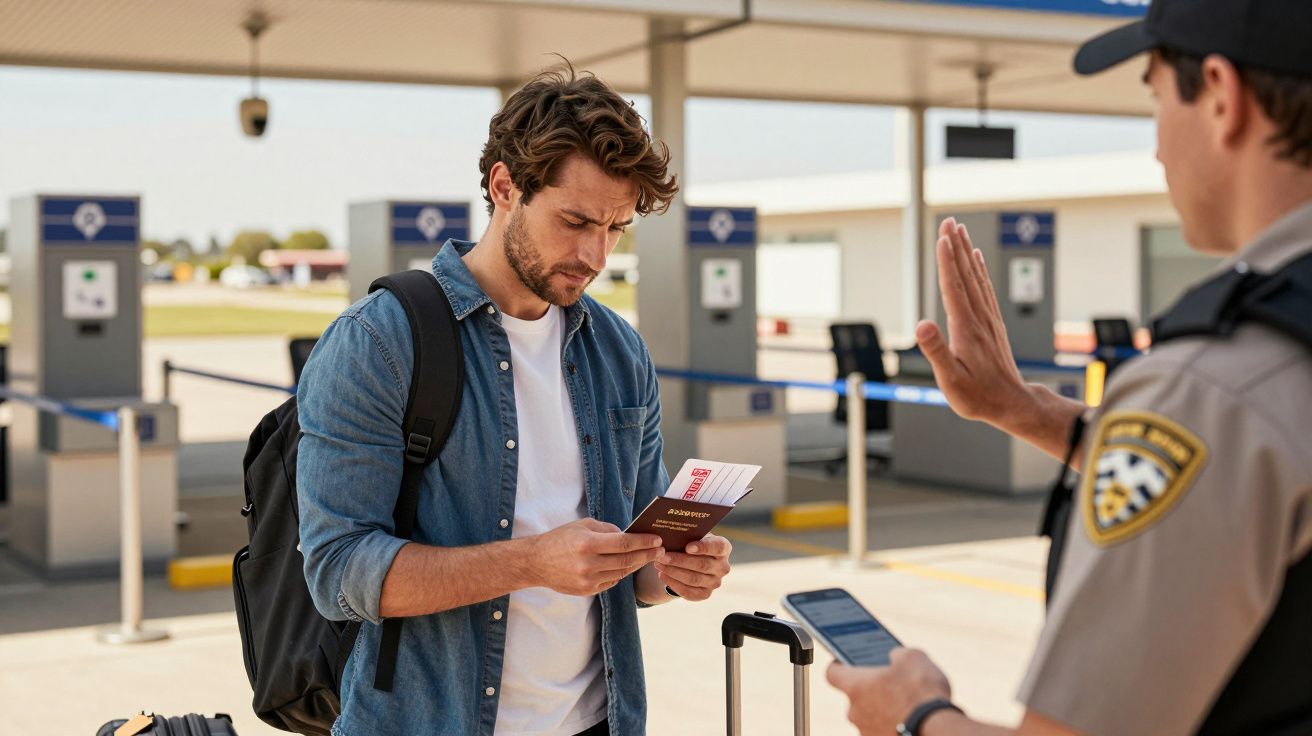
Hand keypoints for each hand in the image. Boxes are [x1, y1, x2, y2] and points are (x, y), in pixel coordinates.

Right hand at [529, 518, 663, 595]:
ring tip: (647, 557)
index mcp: (588, 543)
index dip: (644, 542)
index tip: (657, 540)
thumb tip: (628, 536)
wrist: (536, 562)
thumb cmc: (560, 539)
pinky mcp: (587, 591)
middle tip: (660, 551)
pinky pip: (611, 581)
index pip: (624, 543)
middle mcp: (589, 564)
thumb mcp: (583, 525)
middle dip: (646, 555)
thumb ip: (608, 529)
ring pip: (621, 573)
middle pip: (627, 560)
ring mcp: (588, 580)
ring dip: (636, 565)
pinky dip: (621, 573)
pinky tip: (627, 566)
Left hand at [652, 533, 731, 600]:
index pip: (718, 547)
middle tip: (662, 556)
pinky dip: (673, 583)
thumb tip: (671, 536)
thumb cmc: (693, 544)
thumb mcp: (694, 536)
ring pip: (693, 579)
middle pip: (702, 565)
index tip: (688, 547)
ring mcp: (715, 582)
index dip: (704, 547)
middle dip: (680, 561)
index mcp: (724, 548)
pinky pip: (689, 592)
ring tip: (659, 564)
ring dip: (673, 572)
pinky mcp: (705, 594)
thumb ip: (688, 536)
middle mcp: (723, 567)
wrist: (693, 562)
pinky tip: (662, 575)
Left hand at [826, 649, 951, 735]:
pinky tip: (911, 721)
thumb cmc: (922, 693)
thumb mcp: (913, 658)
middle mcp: (855, 712)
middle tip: (891, 685)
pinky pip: (882, 731)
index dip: (839, 666)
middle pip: (855, 697)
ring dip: (882, 710)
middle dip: (871, 691)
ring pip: (869, 716)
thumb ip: (898, 654)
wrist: (937, 731)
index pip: (832, 673)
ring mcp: (866, 732)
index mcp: (855, 686)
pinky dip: (892, 726)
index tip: (846, 662)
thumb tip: (896, 657)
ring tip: (906, 705)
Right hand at [915, 218, 1031, 427]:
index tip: (942, 238)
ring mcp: (988, 319)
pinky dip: (979, 268)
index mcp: (966, 329)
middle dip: (955, 247)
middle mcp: (980, 318)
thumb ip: (936, 351)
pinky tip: (975, 258)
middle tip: (948, 221)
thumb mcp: (951, 380)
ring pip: (976, 277)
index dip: (947, 262)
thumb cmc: (978, 396)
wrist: (1011, 404)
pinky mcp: (992, 323)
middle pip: (965, 275)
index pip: (954, 288)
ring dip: (966, 252)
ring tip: (959, 230)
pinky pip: (985, 288)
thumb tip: (921, 324)